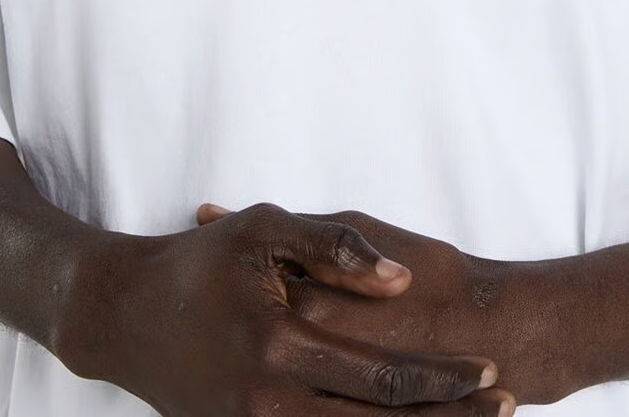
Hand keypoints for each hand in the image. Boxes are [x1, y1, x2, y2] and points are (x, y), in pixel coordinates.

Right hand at [60, 199, 512, 416]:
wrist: (123, 316)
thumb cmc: (201, 263)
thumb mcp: (266, 229)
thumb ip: (335, 248)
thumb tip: (398, 277)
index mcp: (283, 346)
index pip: (385, 378)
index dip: (444, 382)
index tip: (493, 376)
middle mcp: (269, 405)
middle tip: (506, 410)